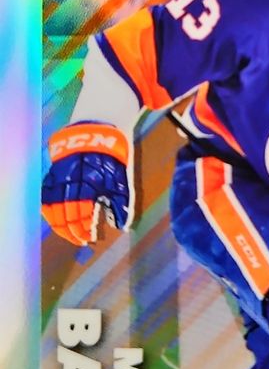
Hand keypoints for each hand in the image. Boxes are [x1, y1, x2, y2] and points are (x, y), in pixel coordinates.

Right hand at [41, 122, 131, 245]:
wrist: (99, 128)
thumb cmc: (114, 156)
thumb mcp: (123, 180)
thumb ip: (122, 205)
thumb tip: (121, 227)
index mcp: (89, 186)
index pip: (82, 216)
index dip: (84, 231)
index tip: (89, 239)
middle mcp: (71, 183)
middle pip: (66, 215)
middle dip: (72, 231)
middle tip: (80, 240)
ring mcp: (59, 177)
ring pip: (52, 207)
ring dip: (58, 223)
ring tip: (66, 233)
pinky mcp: (53, 170)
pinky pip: (45, 194)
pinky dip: (48, 208)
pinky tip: (54, 217)